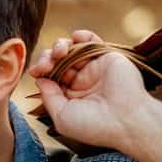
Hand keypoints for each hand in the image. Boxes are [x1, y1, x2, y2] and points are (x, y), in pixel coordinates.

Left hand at [29, 30, 154, 154]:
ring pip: (72, 50)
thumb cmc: (94, 125)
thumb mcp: (62, 116)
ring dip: (61, 46)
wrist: (125, 120)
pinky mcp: (107, 58)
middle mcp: (81, 82)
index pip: (50, 77)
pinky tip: (75, 38)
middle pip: (58, 61)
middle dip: (48, 58)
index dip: (40, 70)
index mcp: (69, 97)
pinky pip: (92, 42)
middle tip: (47, 63)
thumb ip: (49, 97)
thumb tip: (39, 79)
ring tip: (60, 51)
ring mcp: (94, 69)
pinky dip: (82, 36)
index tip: (36, 71)